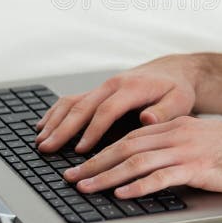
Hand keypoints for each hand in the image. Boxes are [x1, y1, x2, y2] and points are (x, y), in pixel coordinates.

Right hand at [35, 54, 201, 153]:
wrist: (171, 72)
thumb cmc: (176, 89)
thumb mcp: (180, 100)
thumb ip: (165, 111)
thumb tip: (147, 119)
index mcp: (131, 88)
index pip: (107, 110)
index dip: (93, 130)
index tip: (81, 150)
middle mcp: (112, 85)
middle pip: (82, 106)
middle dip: (63, 128)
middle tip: (48, 148)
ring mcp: (102, 87)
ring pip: (72, 102)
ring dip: (54, 121)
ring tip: (41, 141)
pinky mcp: (97, 92)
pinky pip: (72, 100)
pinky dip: (55, 113)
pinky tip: (44, 126)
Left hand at [63, 116, 221, 198]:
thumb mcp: (201, 141)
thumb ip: (176, 147)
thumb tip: (152, 163)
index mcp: (175, 126)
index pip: (130, 137)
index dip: (102, 150)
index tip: (82, 163)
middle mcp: (176, 134)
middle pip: (125, 147)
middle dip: (95, 162)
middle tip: (70, 176)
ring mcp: (186, 150)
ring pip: (136, 161)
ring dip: (106, 175)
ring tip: (85, 186)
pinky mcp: (197, 168)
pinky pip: (161, 177)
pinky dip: (138, 186)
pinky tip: (121, 194)